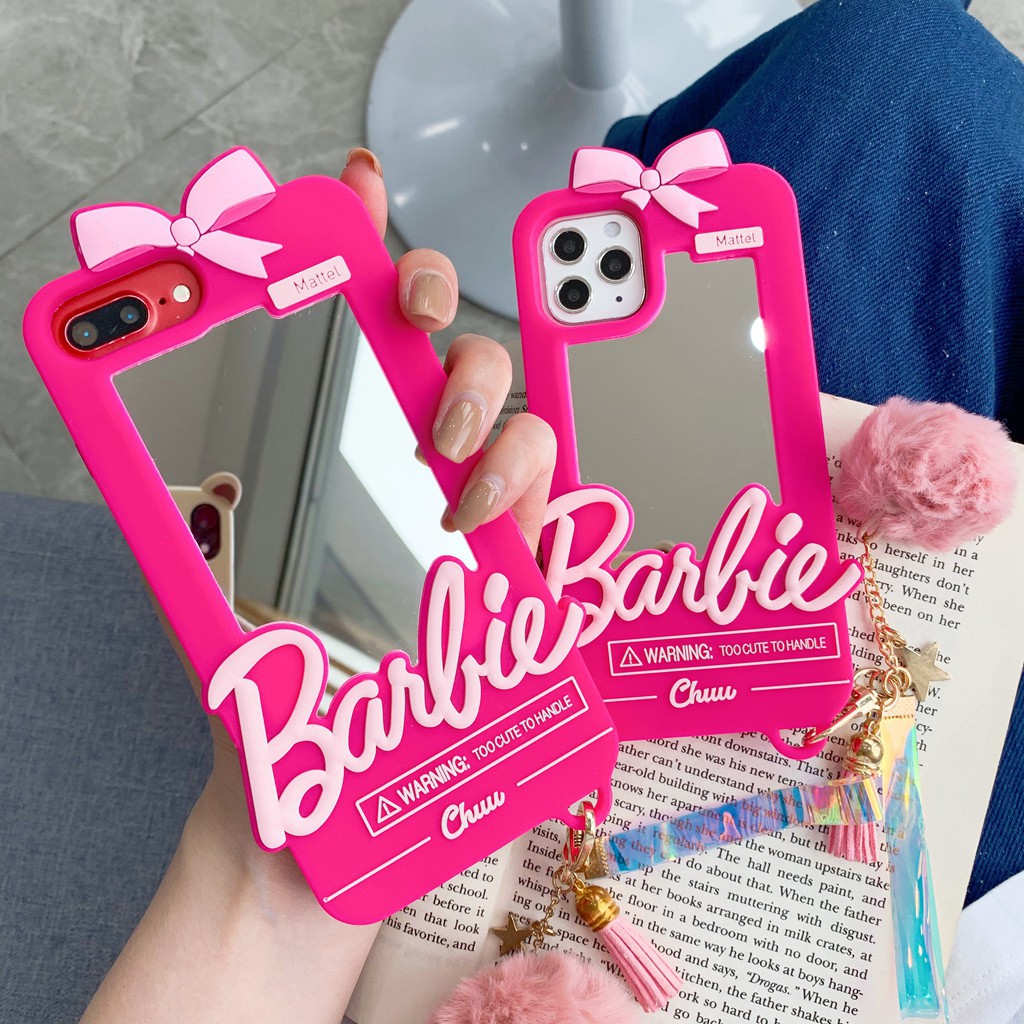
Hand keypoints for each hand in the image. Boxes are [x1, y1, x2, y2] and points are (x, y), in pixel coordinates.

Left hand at [184, 149, 557, 893]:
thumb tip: (195, 460)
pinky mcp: (531, 590)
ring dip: (502, 430)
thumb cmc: (272, 722)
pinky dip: (547, 501)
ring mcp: (483, 537)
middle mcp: (418, 490)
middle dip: (451, 328)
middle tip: (427, 356)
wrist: (326, 833)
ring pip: (528, 428)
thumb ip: (217, 526)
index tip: (357, 190)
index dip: (368, 256)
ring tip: (463, 496)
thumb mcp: (220, 607)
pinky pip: (564, 516)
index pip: (362, 348)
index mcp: (341, 474)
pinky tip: (515, 532)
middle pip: (464, 364)